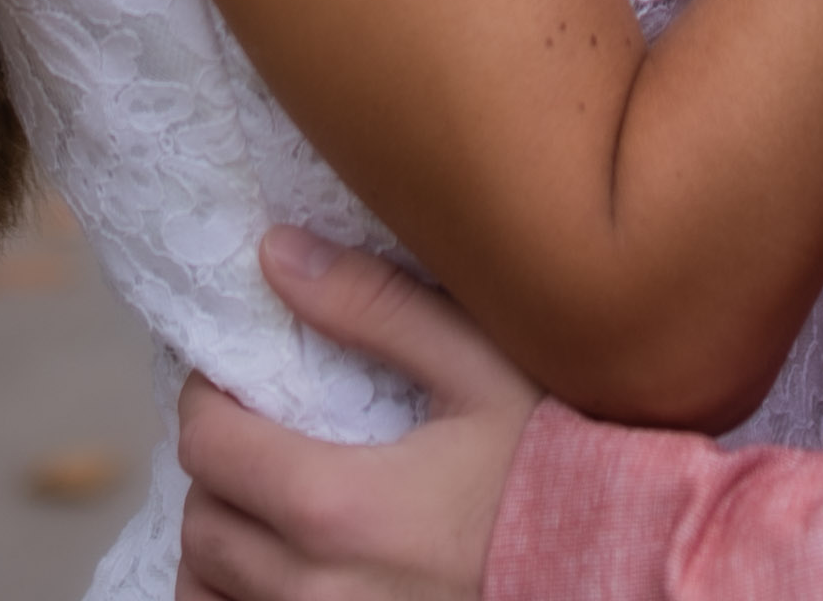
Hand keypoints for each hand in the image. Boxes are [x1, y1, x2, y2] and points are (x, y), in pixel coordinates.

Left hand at [176, 227, 537, 600]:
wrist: (618, 561)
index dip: (207, 399)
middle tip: (255, 431)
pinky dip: (239, 594)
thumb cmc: (555, 464)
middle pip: (203, 523)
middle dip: (217, 468)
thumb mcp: (479, 367)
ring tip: (266, 500)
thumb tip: (277, 255)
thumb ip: (374, 308)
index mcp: (337, 507)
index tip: (233, 376)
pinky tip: (279, 563)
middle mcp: (314, 588)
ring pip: (211, 588)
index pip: (209, 447)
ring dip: (224, 537)